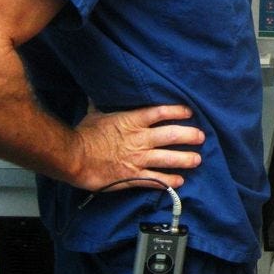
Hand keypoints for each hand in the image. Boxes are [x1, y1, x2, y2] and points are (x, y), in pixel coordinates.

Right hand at [71, 103, 203, 191]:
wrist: (73, 158)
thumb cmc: (84, 134)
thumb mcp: (95, 114)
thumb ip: (103, 104)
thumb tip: (100, 92)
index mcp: (132, 121)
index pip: (161, 112)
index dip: (178, 111)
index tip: (189, 112)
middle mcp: (140, 139)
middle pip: (171, 135)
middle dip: (189, 136)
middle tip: (201, 137)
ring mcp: (137, 159)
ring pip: (168, 158)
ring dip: (185, 159)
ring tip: (197, 160)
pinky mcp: (132, 176)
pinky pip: (156, 179)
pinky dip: (169, 181)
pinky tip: (180, 181)